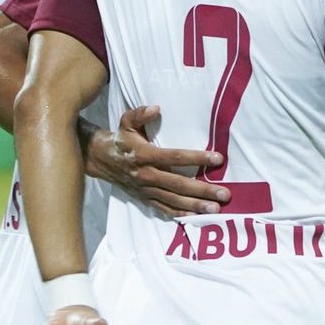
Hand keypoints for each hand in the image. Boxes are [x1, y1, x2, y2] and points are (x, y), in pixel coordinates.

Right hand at [85, 104, 230, 217]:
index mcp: (145, 155)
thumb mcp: (126, 122)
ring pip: (174, 200)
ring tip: (215, 209)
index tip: (218, 159)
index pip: (175, 157)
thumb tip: (156, 108)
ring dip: (195, 206)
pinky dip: (179, 214)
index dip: (197, 158)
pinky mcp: (144, 198)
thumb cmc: (119, 139)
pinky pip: (164, 208)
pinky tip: (196, 217)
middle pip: (179, 184)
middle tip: (225, 194)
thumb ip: (140, 114)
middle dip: (203, 190)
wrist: (99, 160)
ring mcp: (146, 189)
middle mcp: (147, 175)